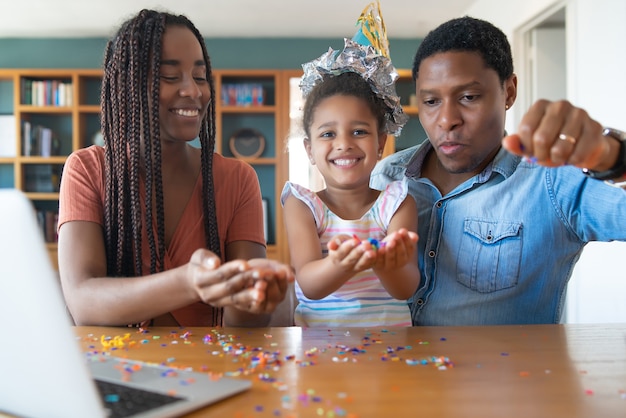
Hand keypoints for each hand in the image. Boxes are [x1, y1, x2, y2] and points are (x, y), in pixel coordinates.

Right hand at [186, 249, 292, 313]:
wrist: (193, 282)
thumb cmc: (199, 265)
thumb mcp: (198, 257)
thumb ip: (205, 258)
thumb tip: (215, 263)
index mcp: (200, 280)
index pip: (219, 274)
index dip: (233, 269)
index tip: (247, 264)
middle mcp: (208, 293)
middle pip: (229, 287)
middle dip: (246, 280)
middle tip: (262, 274)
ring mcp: (217, 302)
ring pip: (235, 299)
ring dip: (250, 295)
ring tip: (263, 291)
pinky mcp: (225, 305)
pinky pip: (239, 304)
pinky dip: (250, 301)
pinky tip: (262, 298)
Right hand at [326, 234, 376, 272]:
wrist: (342, 263)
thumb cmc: (340, 247)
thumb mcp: (337, 241)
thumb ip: (335, 241)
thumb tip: (331, 245)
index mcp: (336, 256)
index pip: (342, 251)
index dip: (348, 246)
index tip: (355, 241)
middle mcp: (344, 264)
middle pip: (352, 258)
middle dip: (359, 252)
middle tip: (367, 245)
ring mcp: (354, 268)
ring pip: (360, 264)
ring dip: (367, 259)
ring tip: (373, 252)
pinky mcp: (363, 269)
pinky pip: (368, 266)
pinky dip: (374, 261)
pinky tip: (379, 254)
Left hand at [373, 228, 418, 270]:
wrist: (382, 260)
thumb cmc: (393, 245)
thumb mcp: (400, 239)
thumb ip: (408, 237)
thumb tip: (415, 237)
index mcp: (408, 255)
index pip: (410, 248)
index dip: (407, 239)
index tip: (403, 230)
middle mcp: (400, 263)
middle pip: (401, 254)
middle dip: (399, 244)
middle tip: (396, 235)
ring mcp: (389, 266)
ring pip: (390, 259)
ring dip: (390, 251)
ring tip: (389, 242)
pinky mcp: (378, 266)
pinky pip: (378, 261)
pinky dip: (378, 256)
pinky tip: (377, 249)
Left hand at [502, 99, 617, 169]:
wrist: (584, 146)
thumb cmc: (553, 143)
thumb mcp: (531, 144)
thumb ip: (517, 144)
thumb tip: (506, 143)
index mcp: (541, 106)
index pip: (525, 130)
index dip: (526, 147)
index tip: (531, 151)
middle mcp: (560, 105)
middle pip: (541, 138)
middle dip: (541, 155)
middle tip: (545, 157)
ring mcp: (579, 114)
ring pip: (560, 148)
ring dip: (557, 159)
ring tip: (559, 156)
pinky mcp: (595, 127)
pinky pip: (577, 154)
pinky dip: (571, 162)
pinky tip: (572, 156)